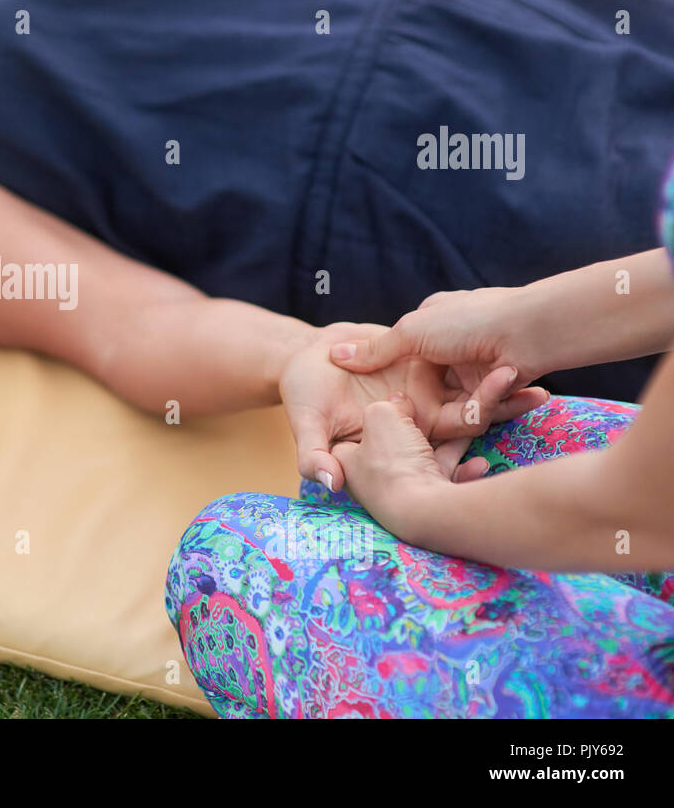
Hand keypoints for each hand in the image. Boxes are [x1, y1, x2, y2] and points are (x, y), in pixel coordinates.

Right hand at [279, 322, 545, 490]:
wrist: (303, 356)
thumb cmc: (304, 387)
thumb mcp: (308, 419)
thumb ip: (314, 453)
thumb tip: (328, 487)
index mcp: (392, 440)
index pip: (428, 458)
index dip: (455, 467)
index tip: (483, 464)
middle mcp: (414, 422)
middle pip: (462, 427)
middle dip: (496, 417)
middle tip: (533, 402)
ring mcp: (426, 395)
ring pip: (473, 402)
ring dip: (505, 398)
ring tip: (540, 391)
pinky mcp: (430, 369)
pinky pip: (464, 373)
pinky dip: (491, 374)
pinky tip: (522, 370)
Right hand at [328, 287, 549, 404]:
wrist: (528, 329)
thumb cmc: (467, 321)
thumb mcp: (411, 332)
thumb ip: (376, 350)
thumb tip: (335, 356)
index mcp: (429, 327)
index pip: (401, 359)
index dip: (388, 380)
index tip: (378, 399)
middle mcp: (451, 350)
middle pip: (425, 388)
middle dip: (418, 406)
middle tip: (406, 424)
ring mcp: (475, 371)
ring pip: (453, 403)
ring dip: (455, 409)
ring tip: (444, 418)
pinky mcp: (497, 389)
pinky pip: (483, 410)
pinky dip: (486, 410)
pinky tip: (472, 417)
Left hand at [331, 395, 488, 545]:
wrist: (425, 512)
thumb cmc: (393, 462)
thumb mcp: (381, 416)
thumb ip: (389, 404)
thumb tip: (400, 403)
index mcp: (349, 462)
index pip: (352, 437)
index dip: (371, 421)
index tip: (391, 409)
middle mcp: (372, 482)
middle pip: (395, 448)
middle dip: (417, 432)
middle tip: (435, 418)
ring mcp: (401, 497)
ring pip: (426, 463)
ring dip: (450, 450)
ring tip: (468, 436)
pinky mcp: (427, 507)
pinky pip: (446, 482)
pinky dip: (463, 472)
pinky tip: (479, 464)